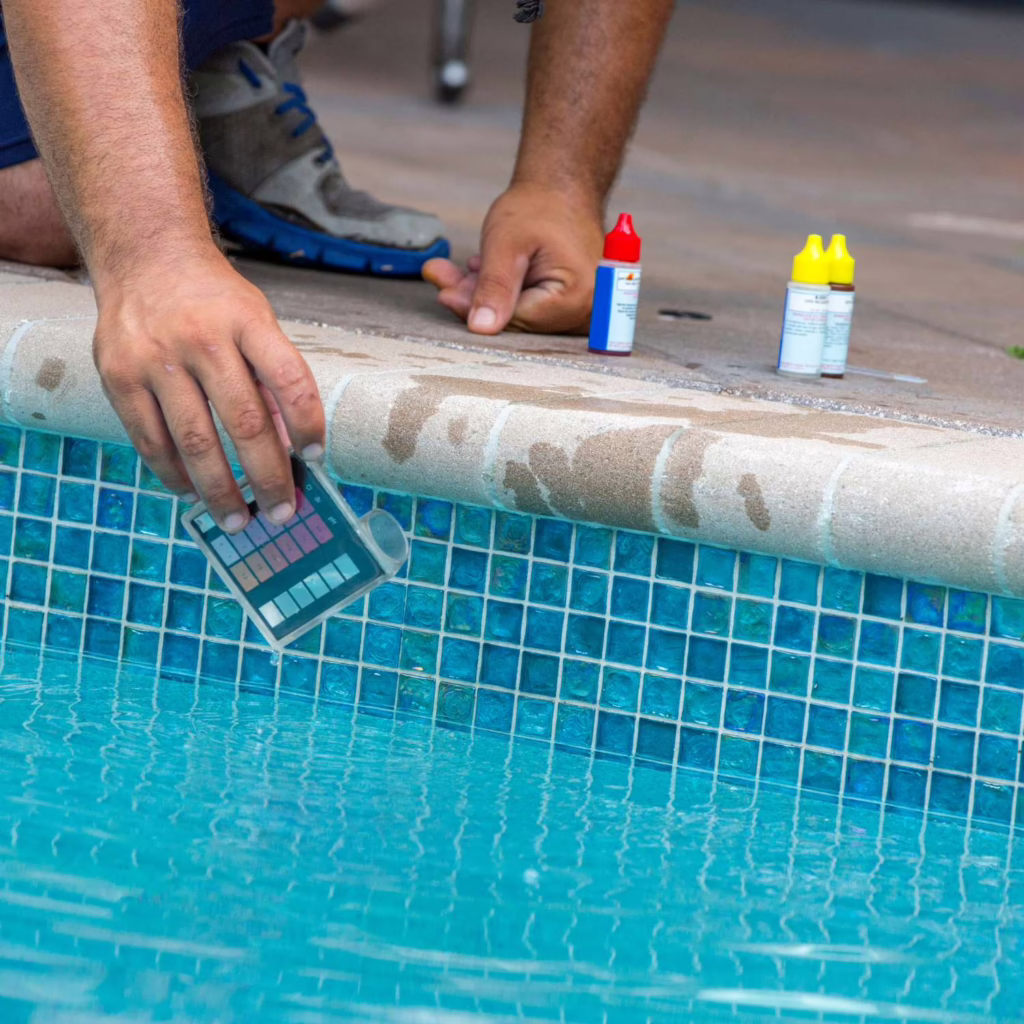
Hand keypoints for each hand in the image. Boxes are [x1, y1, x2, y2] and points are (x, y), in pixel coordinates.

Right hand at [93, 248, 325, 531]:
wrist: (144, 257)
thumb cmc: (214, 301)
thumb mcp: (256, 319)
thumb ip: (272, 376)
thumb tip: (289, 449)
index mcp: (248, 321)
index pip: (290, 379)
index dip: (308, 424)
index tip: (318, 458)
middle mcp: (202, 338)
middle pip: (245, 423)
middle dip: (268, 477)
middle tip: (282, 513)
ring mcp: (156, 358)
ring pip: (195, 442)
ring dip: (220, 491)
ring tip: (239, 520)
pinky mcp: (119, 376)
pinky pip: (150, 440)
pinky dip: (173, 474)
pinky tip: (192, 492)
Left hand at [423, 183, 604, 335]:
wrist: (563, 186)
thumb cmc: (539, 206)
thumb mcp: (506, 243)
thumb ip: (493, 287)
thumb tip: (481, 328)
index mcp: (574, 298)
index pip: (515, 320)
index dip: (477, 308)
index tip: (445, 294)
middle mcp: (583, 309)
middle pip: (517, 319)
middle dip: (477, 299)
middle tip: (442, 278)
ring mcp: (579, 307)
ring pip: (519, 312)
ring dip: (486, 293)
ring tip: (459, 270)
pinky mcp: (568, 302)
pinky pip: (528, 304)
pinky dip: (502, 290)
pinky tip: (481, 270)